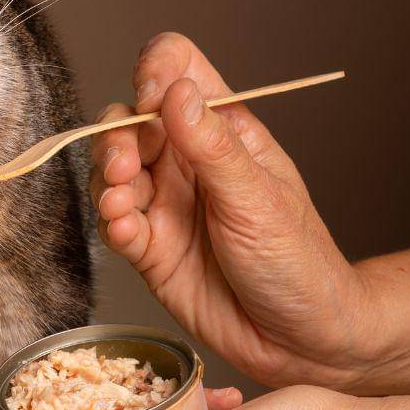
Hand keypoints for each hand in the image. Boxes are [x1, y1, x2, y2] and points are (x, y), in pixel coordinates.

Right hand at [90, 33, 370, 389]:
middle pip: (129, 121)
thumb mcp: (258, 198)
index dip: (155, 73)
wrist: (301, 340)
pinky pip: (114, 222)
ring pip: (112, 171)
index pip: (177, 69)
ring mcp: (165, 202)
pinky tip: (127, 231)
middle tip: (125, 167)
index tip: (151, 102)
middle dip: (116, 138)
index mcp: (222, 130)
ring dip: (108, 182)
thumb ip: (212, 146)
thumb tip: (176, 90)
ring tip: (124, 205)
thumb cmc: (298, 261)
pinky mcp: (149, 246)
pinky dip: (111, 222)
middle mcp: (187, 160)